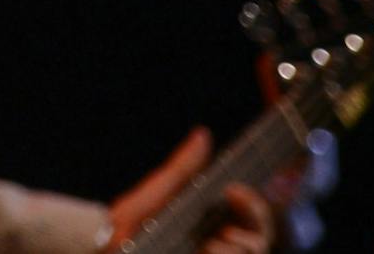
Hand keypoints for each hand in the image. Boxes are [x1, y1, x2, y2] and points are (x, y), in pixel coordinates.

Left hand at [109, 129, 274, 253]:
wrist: (112, 245)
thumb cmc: (134, 218)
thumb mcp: (162, 188)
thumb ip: (186, 166)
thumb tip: (203, 133)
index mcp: (216, 224)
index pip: (255, 217)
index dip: (254, 204)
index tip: (233, 190)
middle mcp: (220, 246)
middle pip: (261, 241)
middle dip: (253, 226)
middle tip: (226, 222)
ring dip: (234, 249)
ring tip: (208, 245)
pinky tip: (204, 251)